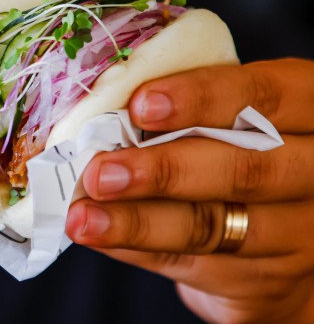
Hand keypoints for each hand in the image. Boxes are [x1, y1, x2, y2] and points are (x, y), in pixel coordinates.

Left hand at [65, 58, 313, 322]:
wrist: (269, 247)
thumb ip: (182, 112)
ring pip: (215, 224)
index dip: (204, 97)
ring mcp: (300, 233)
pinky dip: (137, 247)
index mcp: (308, 110)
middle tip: (100, 171)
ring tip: (83, 218)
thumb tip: (92, 110)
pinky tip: (99, 235)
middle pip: (248, 169)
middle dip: (165, 169)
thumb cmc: (233, 156)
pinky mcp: (268, 280)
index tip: (142, 103)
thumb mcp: (227, 122)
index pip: (266, 94)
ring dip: (138, 220)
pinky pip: (194, 263)